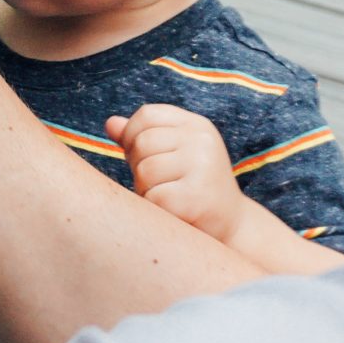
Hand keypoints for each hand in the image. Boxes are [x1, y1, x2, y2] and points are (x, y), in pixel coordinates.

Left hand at [108, 105, 246, 244]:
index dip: (132, 136)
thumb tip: (110, 124)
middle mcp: (203, 140)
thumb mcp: (173, 155)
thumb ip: (141, 138)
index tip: (143, 158)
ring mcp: (202, 166)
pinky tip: (174, 213)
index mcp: (197, 125)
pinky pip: (153, 197)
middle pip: (141, 143)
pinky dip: (155, 209)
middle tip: (160, 184)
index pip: (146, 115)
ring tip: (168, 198)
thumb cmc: (194, 188)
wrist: (233, 227)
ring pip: (144, 171)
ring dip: (146, 191)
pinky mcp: (196, 197)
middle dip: (139, 167)